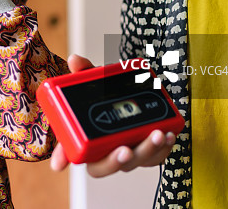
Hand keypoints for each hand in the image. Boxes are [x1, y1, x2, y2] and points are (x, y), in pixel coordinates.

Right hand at [49, 54, 176, 175]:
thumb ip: (86, 72)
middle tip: (125, 150)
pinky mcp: (147, 153)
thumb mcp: (98, 82)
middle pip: (103, 167)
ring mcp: (125, 153)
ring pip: (133, 163)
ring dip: (146, 151)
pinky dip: (163, 148)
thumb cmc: (111, 96)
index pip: (70, 152)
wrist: (136, 97)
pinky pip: (155, 158)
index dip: (62, 157)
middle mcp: (104, 151)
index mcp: (86, 137)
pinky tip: (168, 134)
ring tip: (157, 134)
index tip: (59, 163)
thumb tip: (75, 61)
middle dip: (115, 161)